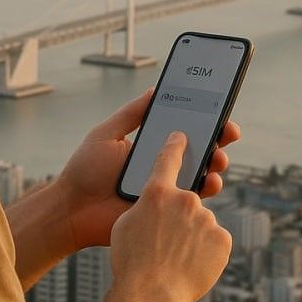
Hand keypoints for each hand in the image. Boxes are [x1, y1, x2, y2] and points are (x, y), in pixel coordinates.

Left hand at [56, 88, 240, 250]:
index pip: (184, 131)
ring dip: (216, 163)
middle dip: (219, 139)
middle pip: (200, 151)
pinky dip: (206, 189)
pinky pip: (192, 201)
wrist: (72, 211)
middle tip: (228, 131)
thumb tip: (155, 89)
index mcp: (151, 147)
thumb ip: (131, 114)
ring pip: (202, 175)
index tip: (220, 108)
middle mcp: (163, 167)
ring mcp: (167, 190)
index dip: (204, 120)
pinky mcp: (167, 212)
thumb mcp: (106, 134)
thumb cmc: (84, 171)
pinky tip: (209, 180)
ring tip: (217, 157)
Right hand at [109, 131, 233, 301]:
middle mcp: (185, 200)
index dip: (175, 144)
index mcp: (157, 192)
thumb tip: (156, 204)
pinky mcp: (222, 239)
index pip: (169, 157)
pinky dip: (205, 251)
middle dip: (180, 215)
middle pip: (188, 199)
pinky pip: (214, 240)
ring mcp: (207, 219)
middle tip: (167, 239)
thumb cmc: (130, 261)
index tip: (182, 136)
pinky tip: (190, 265)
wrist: (151, 295)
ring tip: (176, 259)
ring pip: (201, 222)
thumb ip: (143, 207)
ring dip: (192, 236)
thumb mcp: (125, 226)